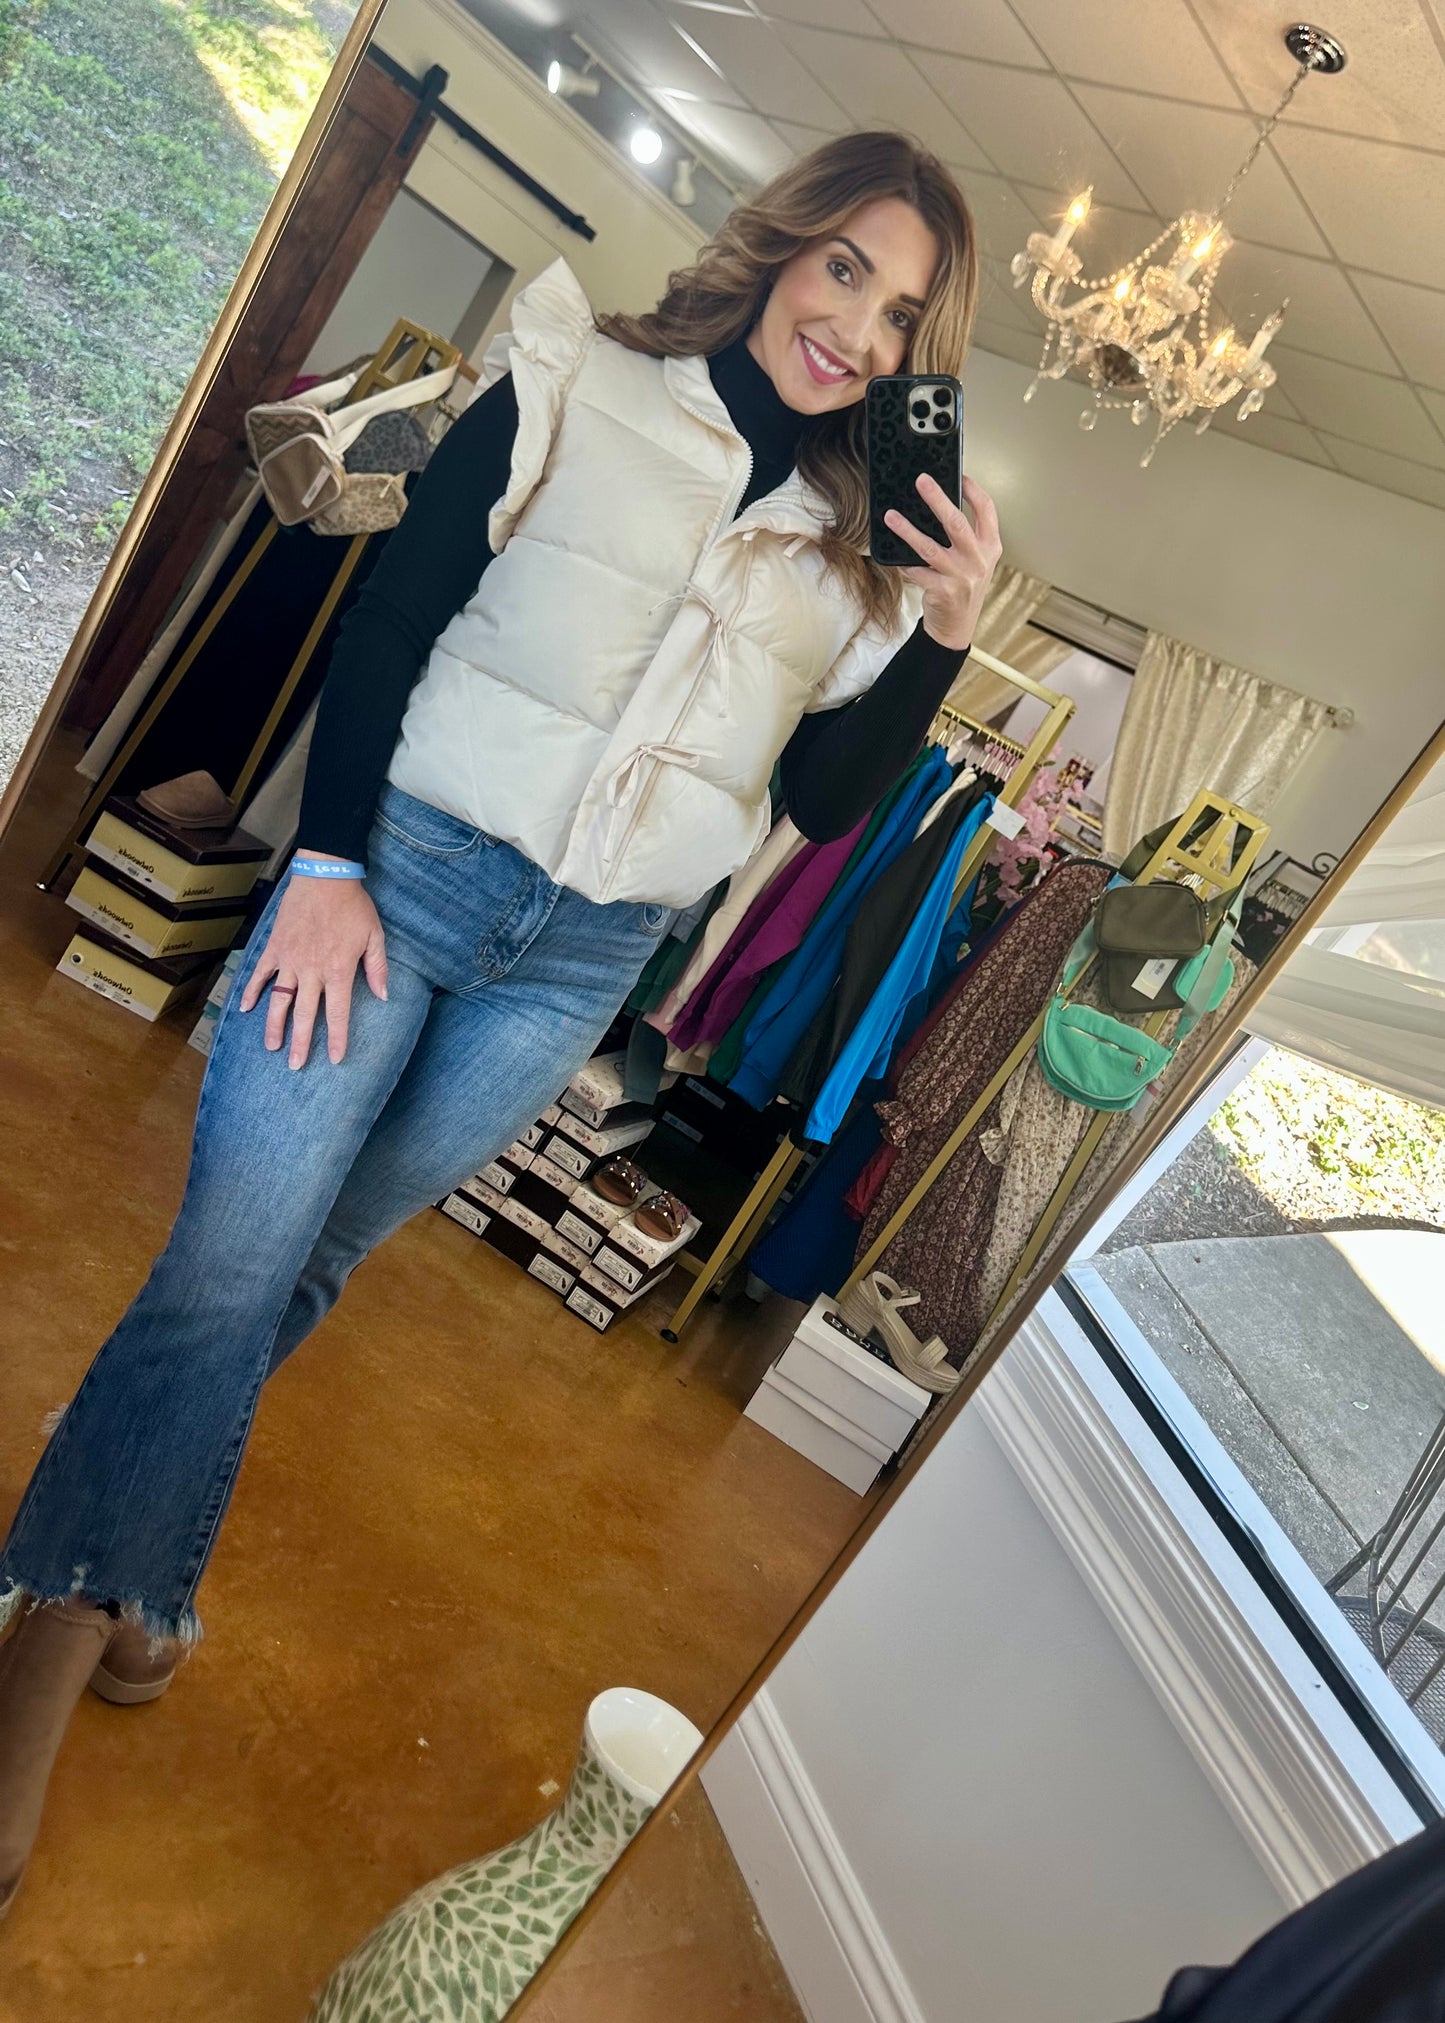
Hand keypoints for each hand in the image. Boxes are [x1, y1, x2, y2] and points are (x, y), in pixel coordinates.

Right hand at [239, 871, 387, 1068]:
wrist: (325, 876)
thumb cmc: (353, 906)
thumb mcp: (375, 936)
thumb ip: (377, 969)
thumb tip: (383, 996)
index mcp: (339, 971)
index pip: (338, 1013)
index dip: (338, 1038)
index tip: (336, 1060)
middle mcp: (312, 971)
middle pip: (306, 1015)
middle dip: (302, 1043)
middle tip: (296, 1066)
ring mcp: (290, 960)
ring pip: (279, 1001)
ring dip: (274, 1026)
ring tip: (272, 1047)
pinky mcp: (275, 948)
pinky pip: (260, 974)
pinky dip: (251, 991)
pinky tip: (245, 1009)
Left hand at [884, 473, 1001, 653]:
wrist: (957, 627)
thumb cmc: (964, 588)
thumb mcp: (976, 561)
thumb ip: (967, 537)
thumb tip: (939, 505)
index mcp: (990, 547)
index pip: (986, 510)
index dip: (973, 490)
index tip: (960, 475)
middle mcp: (978, 560)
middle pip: (957, 523)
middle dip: (937, 499)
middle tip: (922, 481)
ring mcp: (961, 577)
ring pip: (930, 547)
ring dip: (907, 530)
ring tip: (891, 516)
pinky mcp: (942, 591)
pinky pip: (916, 571)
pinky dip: (904, 563)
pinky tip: (895, 557)